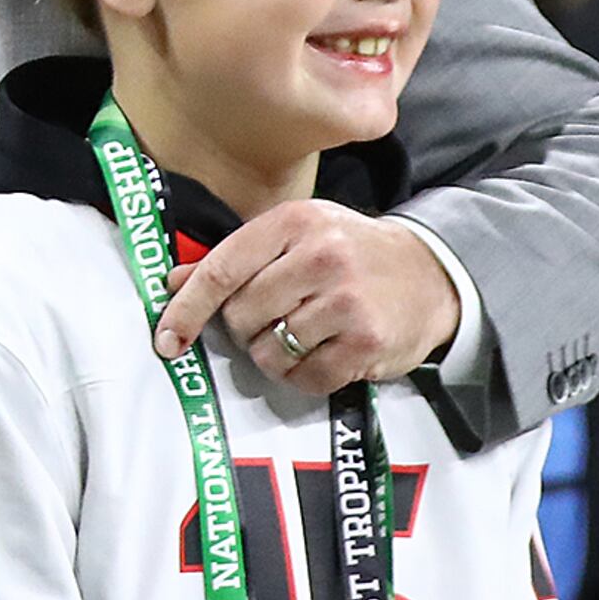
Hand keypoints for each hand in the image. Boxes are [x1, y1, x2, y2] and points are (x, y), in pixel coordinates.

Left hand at [157, 204, 461, 396]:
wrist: (432, 273)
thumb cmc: (349, 254)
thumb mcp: (294, 237)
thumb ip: (235, 258)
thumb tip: (173, 282)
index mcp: (293, 222)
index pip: (220, 270)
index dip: (186, 310)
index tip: (166, 338)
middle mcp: (320, 257)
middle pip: (240, 316)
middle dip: (244, 329)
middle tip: (273, 320)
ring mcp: (346, 301)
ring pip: (268, 351)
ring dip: (273, 355)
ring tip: (301, 336)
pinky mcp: (367, 342)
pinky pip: (305, 377)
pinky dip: (303, 376)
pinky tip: (323, 355)